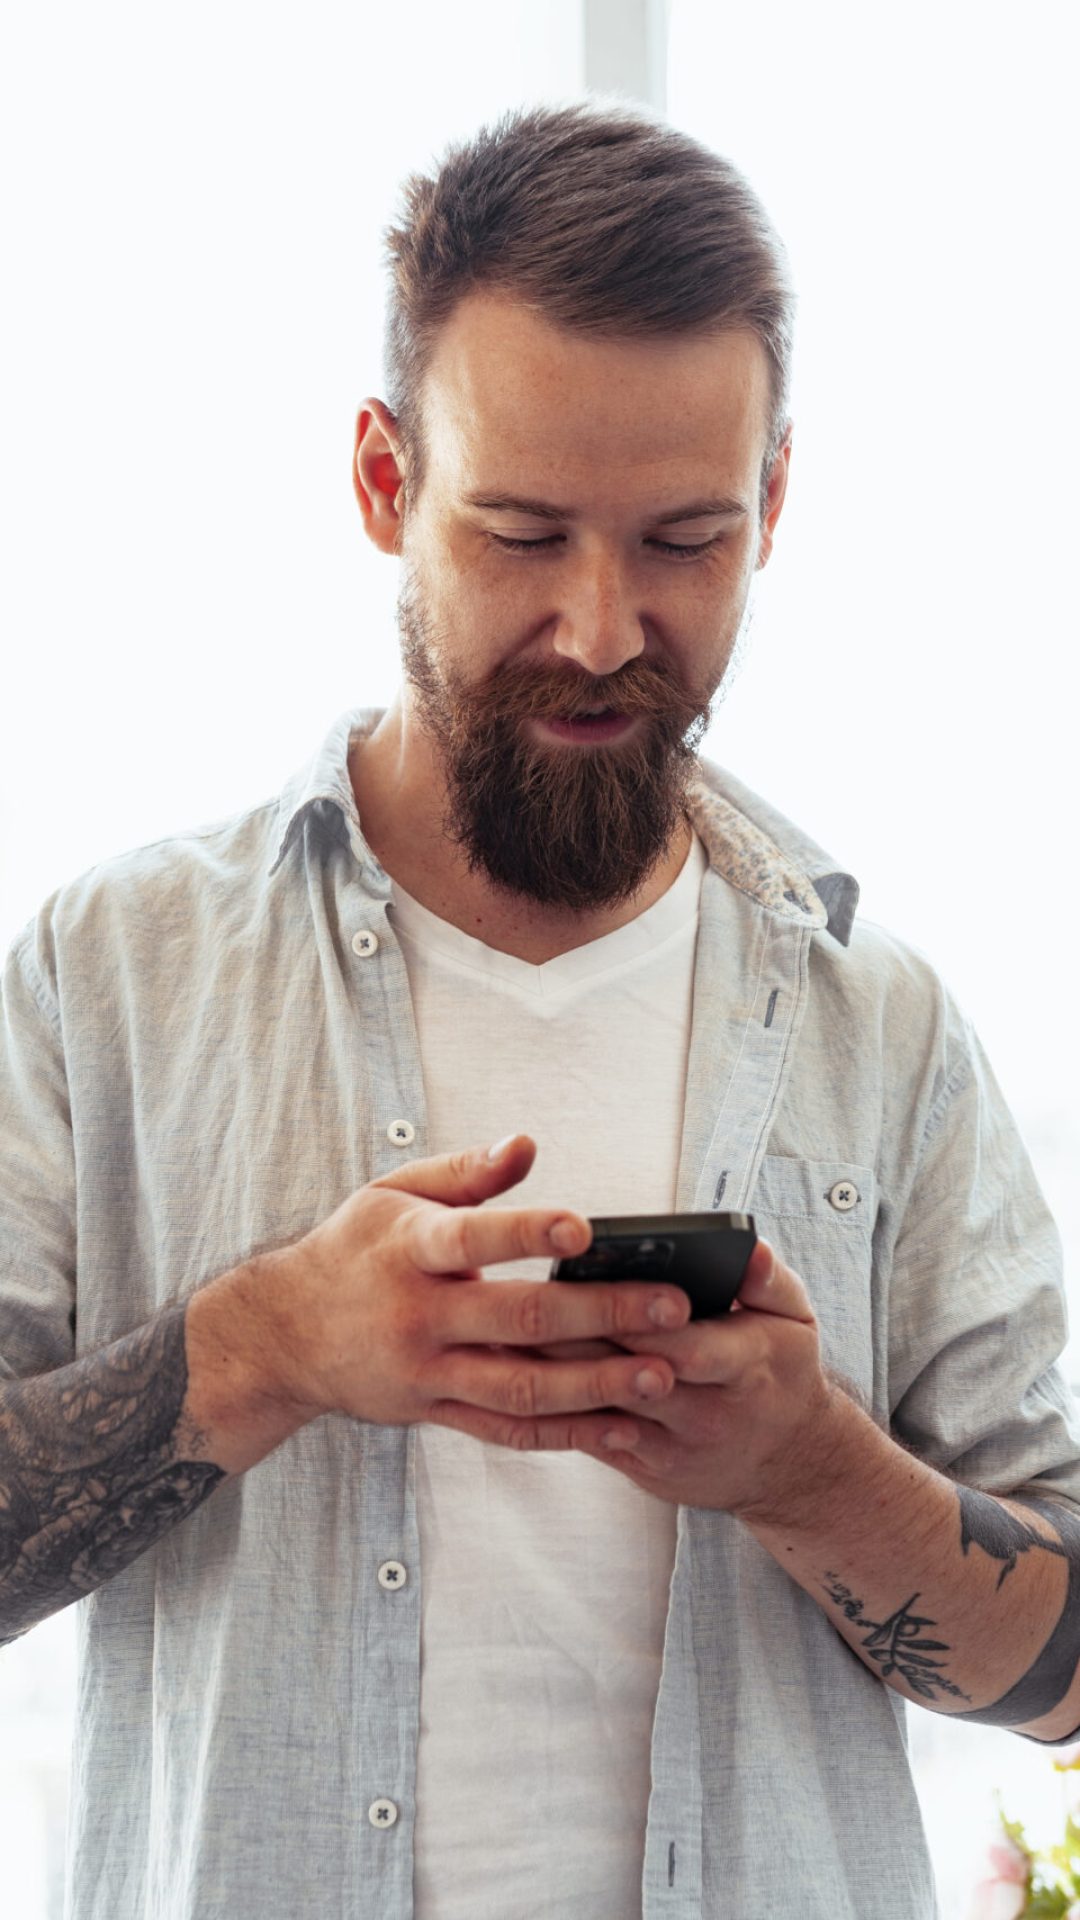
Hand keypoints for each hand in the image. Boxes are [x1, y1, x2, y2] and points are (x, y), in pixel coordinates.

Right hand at [257, 1135, 691, 1434]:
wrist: (284, 1335)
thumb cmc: (355, 1250)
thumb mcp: (393, 1194)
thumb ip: (465, 1173)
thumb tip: (527, 1143)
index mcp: (407, 1249)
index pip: (470, 1237)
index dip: (526, 1231)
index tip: (584, 1228)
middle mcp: (417, 1316)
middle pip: (516, 1318)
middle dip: (599, 1314)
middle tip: (670, 1307)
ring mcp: (426, 1373)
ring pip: (520, 1387)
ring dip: (596, 1385)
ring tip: (662, 1373)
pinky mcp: (434, 1413)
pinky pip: (507, 1430)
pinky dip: (566, 1432)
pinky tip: (620, 1426)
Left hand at [438, 1227, 843, 1523]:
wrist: (788, 1465)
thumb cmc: (782, 1372)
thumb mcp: (796, 1321)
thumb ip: (769, 1281)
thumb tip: (747, 1248)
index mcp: (746, 1365)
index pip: (687, 1343)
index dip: (638, 1319)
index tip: (589, 1282)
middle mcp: (706, 1411)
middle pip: (630, 1374)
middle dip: (577, 1341)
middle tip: (519, 1303)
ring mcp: (672, 1445)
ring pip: (599, 1408)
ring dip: (549, 1376)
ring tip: (497, 1338)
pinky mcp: (644, 1467)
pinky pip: (590, 1439)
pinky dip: (549, 1411)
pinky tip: (507, 1379)